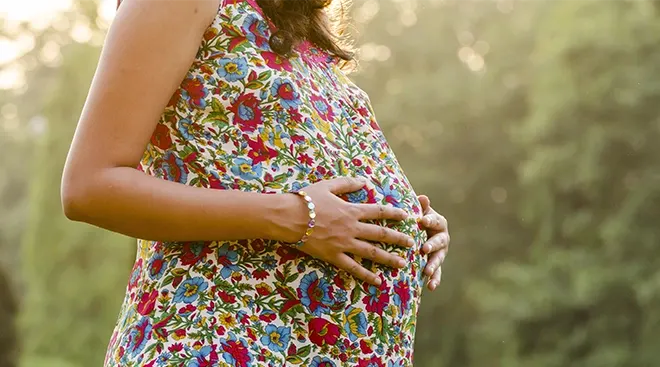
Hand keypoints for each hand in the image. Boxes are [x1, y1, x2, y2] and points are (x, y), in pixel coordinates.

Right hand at [286, 177, 415, 285]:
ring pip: (372, 253)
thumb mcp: (328, 185)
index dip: (394, 214)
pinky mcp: (334, 256)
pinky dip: (366, 274)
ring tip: (403, 264)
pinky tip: (378, 281)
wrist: (289, 217)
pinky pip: (353, 268)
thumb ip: (347, 183)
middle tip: (412, 243)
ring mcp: (344, 244)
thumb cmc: (306, 200)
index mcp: (352, 210)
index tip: (406, 216)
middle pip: (381, 234)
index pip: (379, 212)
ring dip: (389, 258)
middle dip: (398, 239)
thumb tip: (364, 180)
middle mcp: (352, 228)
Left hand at [418, 195, 449, 290]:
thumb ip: (421, 207)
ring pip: (439, 259)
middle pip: (440, 242)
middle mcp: (443, 238)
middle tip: (425, 249)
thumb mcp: (420, 212)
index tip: (421, 221)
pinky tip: (431, 287)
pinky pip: (437, 273)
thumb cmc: (417, 219)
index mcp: (439, 222)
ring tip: (427, 272)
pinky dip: (435, 280)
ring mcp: (441, 252)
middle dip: (432, 245)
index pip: (436, 221)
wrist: (421, 231)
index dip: (429, 220)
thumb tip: (422, 198)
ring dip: (434, 265)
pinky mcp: (436, 264)